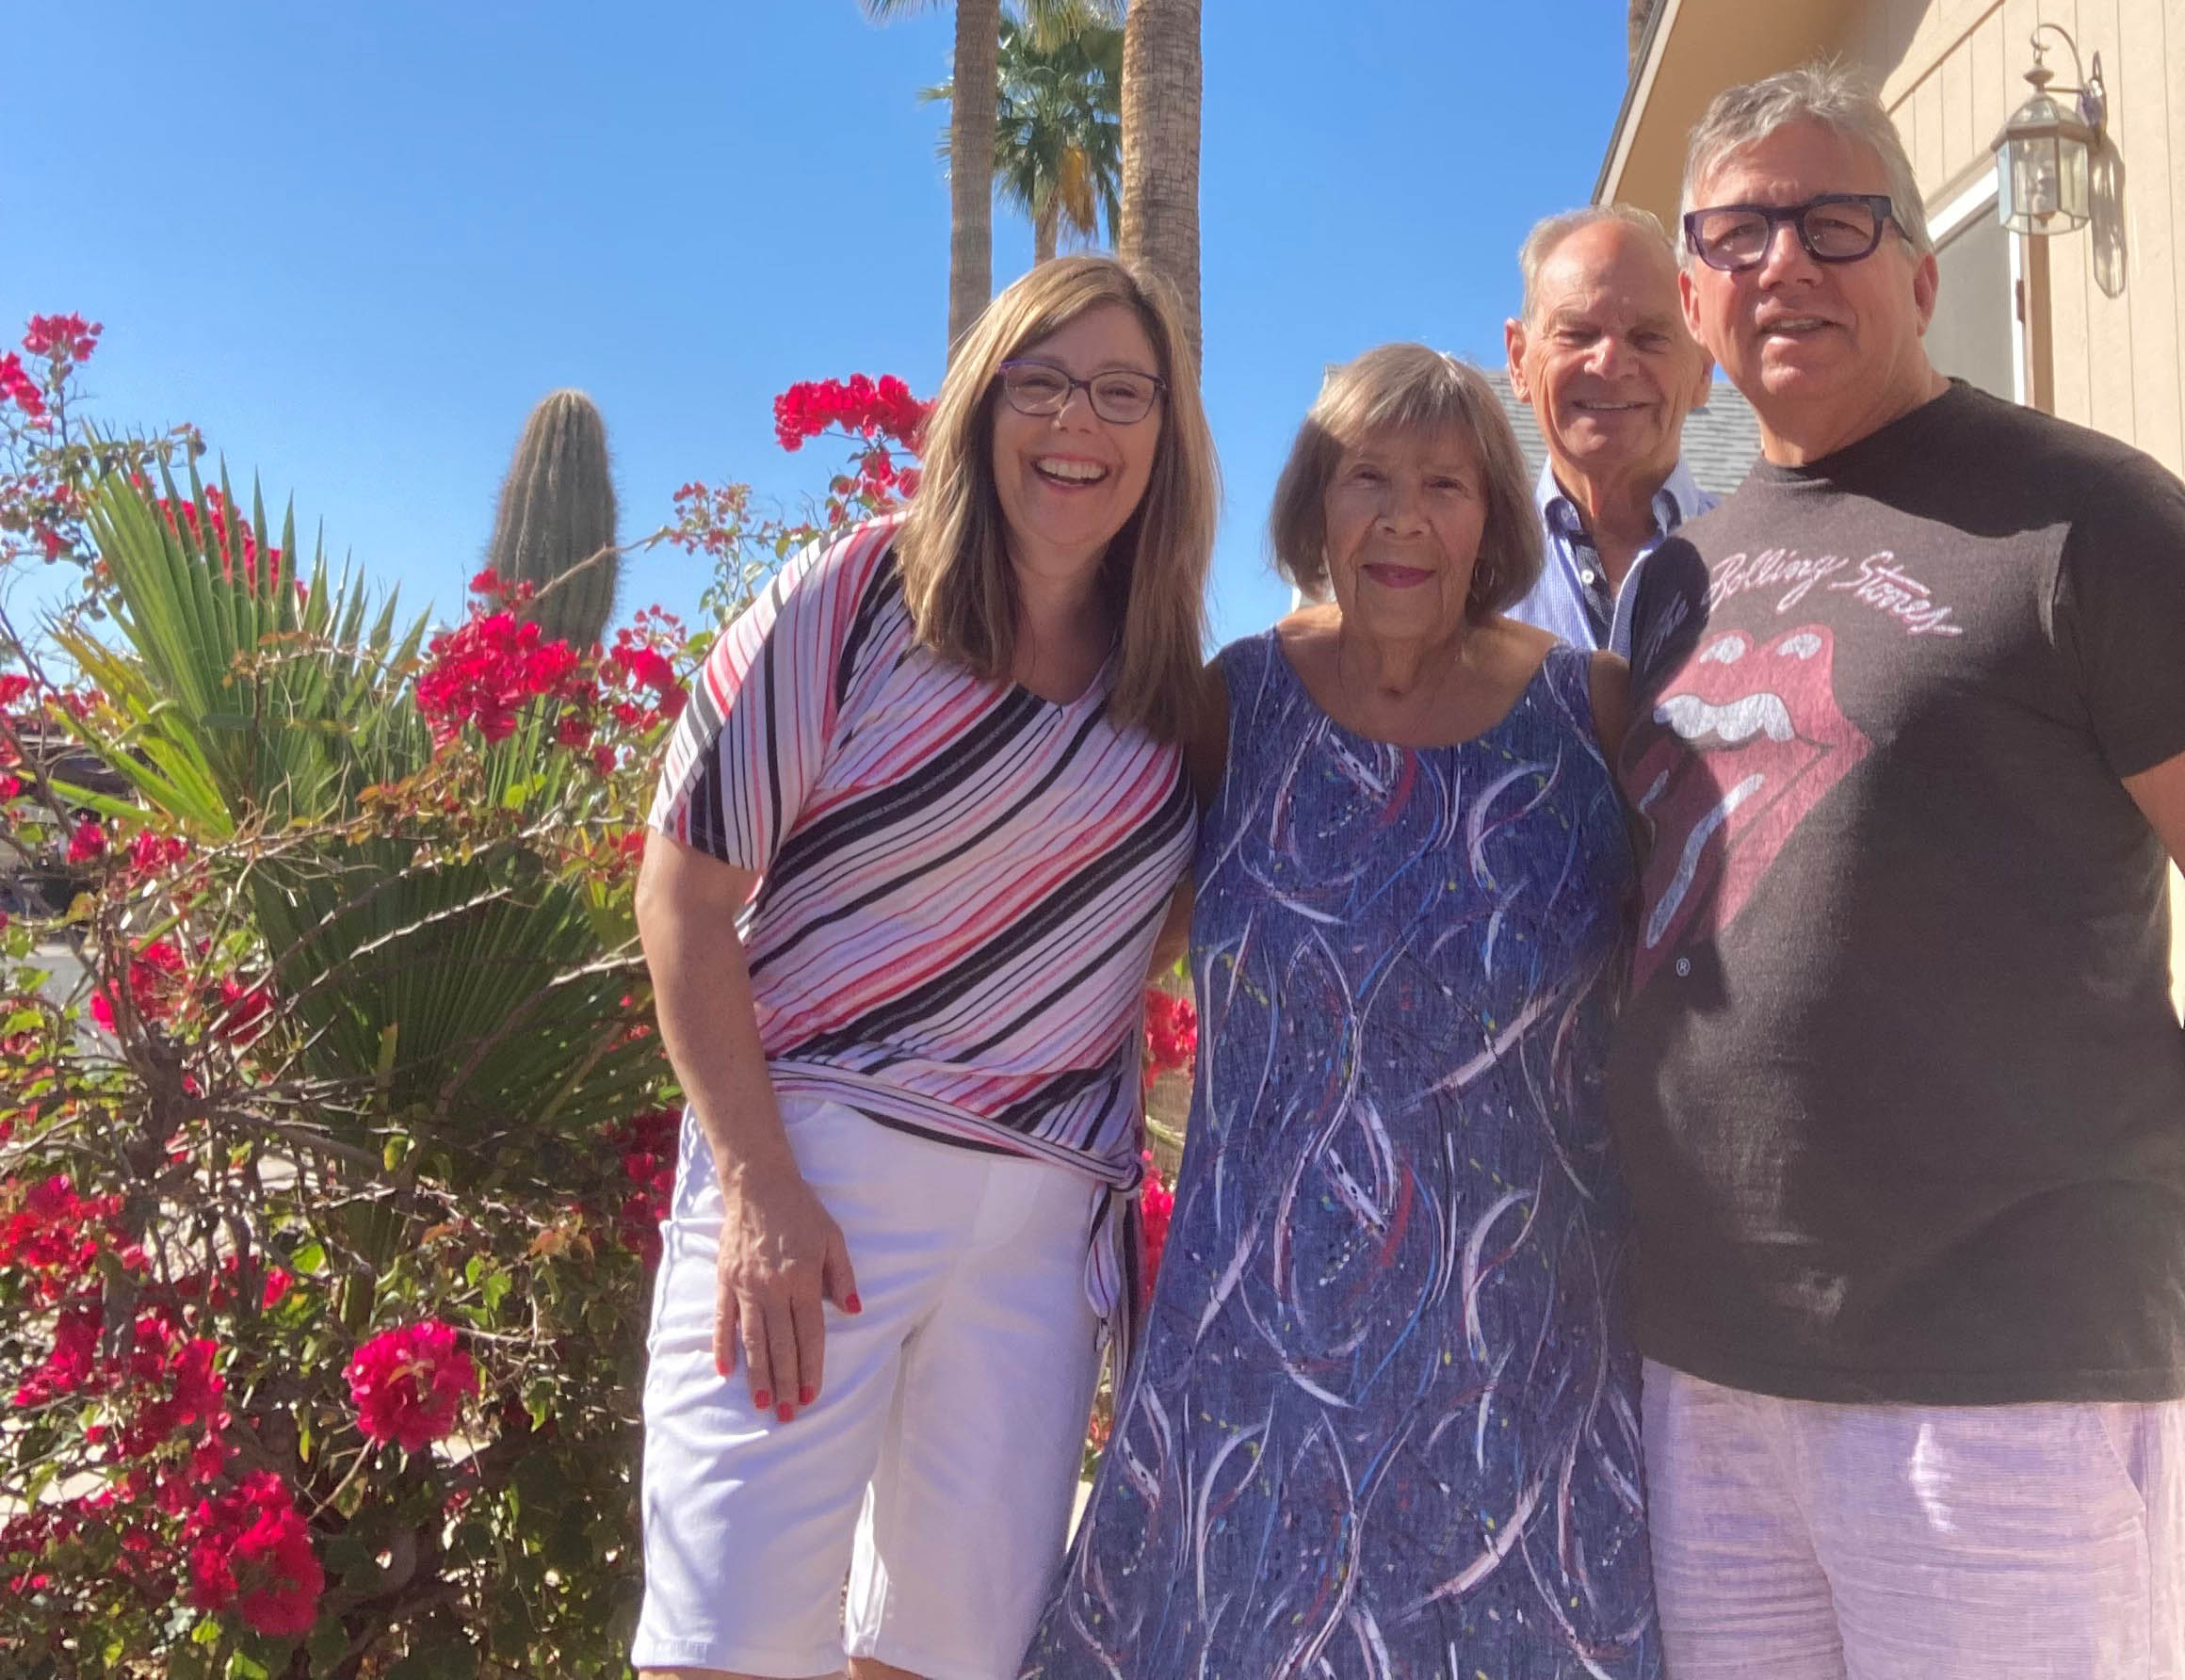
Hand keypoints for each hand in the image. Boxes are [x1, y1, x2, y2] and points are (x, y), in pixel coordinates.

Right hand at [714, 1162, 859, 1422]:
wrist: (758, 1184)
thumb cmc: (801, 1211)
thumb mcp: (833, 1238)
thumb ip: (842, 1276)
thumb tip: (855, 1312)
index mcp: (802, 1279)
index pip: (809, 1334)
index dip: (811, 1367)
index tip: (812, 1395)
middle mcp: (773, 1288)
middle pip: (781, 1344)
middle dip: (786, 1382)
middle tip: (788, 1415)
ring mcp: (745, 1286)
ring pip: (753, 1339)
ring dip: (758, 1374)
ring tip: (762, 1403)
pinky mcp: (725, 1280)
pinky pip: (723, 1320)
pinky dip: (723, 1346)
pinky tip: (725, 1371)